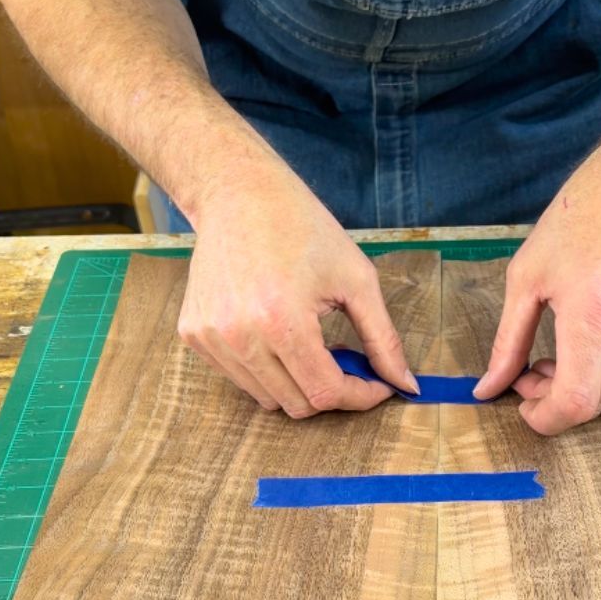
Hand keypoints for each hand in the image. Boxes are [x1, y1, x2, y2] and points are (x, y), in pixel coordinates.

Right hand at [176, 163, 418, 416]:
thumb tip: (406, 385)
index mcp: (282, 321)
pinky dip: (266, 368)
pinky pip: (239, 376)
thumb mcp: (357, 279)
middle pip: (297, 404)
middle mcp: (239, 336)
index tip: (377, 386)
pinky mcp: (194, 334)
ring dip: (297, 381)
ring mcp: (210, 337)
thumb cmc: (304, 229)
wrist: (239, 194)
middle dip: (331, 390)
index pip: (326, 393)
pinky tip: (276, 330)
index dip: (360, 396)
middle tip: (346, 357)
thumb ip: (383, 339)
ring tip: (310, 340)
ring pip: (267, 397)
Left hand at [473, 126, 600, 433]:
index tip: (524, 406)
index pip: (574, 404)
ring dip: (593, 396)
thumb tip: (487, 389)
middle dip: (558, 402)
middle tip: (536, 371)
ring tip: (570, 359)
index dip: (544, 419)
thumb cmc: (578, 221)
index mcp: (591, 315)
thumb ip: (508, 341)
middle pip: (597, 406)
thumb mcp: (526, 276)